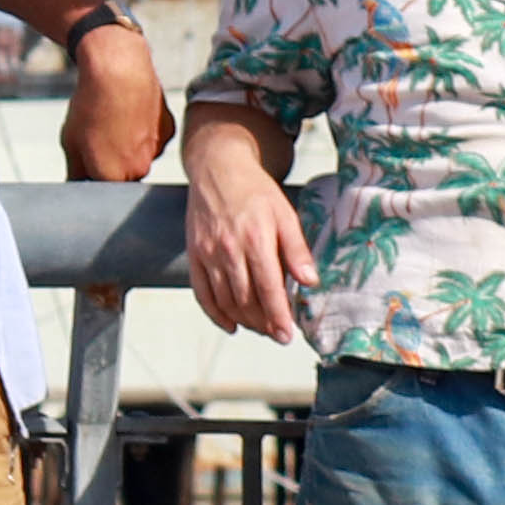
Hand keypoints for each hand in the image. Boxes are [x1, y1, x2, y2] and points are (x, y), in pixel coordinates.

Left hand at [56, 32, 170, 182]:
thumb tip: (76, 186)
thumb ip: (75, 171)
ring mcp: (157, 150)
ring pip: (140, 157)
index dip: (94, 177)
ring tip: (114, 121)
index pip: (103, 191)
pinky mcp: (168, 131)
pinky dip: (144, 131)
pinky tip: (131, 113)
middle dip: (112, 165)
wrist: (118, 69)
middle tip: (98, 138)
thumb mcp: (71, 141)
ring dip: (129, 148)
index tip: (88, 164)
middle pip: (124, 176)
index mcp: (113, 177)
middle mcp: (139, 169)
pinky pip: (154, 139)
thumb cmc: (90, 105)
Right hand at [178, 120, 314, 342]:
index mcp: (256, 239)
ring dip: (244, 321)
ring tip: (261, 328)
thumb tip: (310, 282)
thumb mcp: (284, 213)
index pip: (268, 288)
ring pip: (224, 300)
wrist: (218, 169)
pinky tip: (231, 325)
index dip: (278, 315)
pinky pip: (201, 293)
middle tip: (278, 335)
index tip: (287, 335)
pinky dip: (215, 314)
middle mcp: (229, 249)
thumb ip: (296, 249)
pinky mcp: (194, 255)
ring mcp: (207, 254)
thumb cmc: (256, 192)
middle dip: (263, 323)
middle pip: (245, 300)